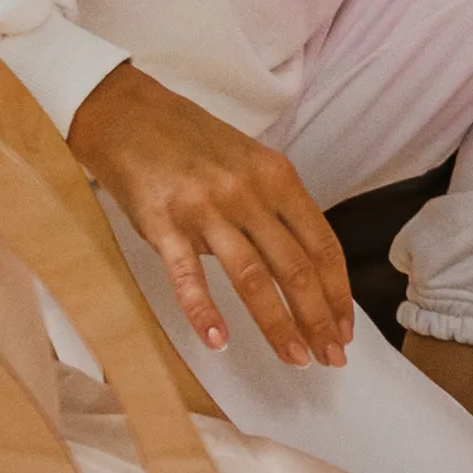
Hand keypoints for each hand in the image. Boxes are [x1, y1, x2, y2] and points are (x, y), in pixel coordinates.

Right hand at [64, 61, 354, 365]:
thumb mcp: (249, 163)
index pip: (321, 245)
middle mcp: (248, 193)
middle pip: (295, 267)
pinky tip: (219, 341)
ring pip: (253, 278)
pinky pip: (188, 275)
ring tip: (295, 358)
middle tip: (330, 357)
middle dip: (318, 318)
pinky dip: (205, 312)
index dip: (338, 291)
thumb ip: (275, 210)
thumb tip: (301, 268)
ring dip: (278, 325)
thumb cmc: (192, 143)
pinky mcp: (163, 224)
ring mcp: (206, 209)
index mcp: (277, 177)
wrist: (128, 114)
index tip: (345, 328)